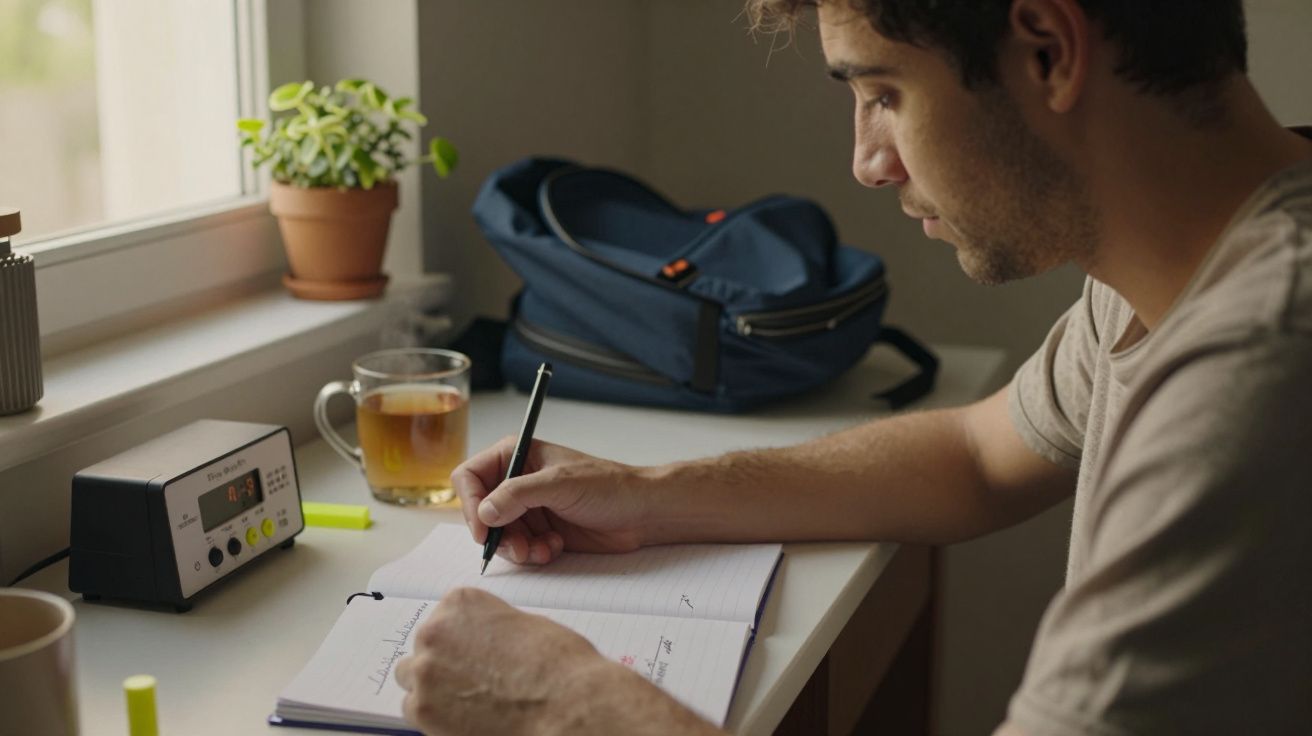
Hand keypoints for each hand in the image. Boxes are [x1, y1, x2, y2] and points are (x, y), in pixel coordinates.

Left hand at [394, 587, 607, 735]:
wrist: (565, 705)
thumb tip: (478, 649)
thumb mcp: (522, 625)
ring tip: (465, 700)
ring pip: (411, 678)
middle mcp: (435, 631)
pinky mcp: (423, 710)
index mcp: (460, 603)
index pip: (444, 617)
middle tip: (473, 679)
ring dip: (433, 686)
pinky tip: (463, 718)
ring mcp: (425, 671)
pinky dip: (434, 715)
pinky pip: (413, 710)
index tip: (476, 652)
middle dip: (444, 661)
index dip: (462, 639)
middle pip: (424, 646)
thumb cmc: (557, 664)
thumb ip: (488, 631)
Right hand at [451, 438, 649, 564]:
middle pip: (480, 512)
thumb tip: (484, 512)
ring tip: (541, 551)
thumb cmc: (609, 486)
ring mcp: (528, 508)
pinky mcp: (540, 530)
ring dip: (516, 548)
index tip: (483, 530)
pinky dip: (532, 554)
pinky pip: (518, 548)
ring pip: (499, 535)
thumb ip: (518, 495)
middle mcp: (517, 481)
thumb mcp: (559, 484)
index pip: (470, 477)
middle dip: (497, 534)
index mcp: (516, 455)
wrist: (642, 513)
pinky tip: (555, 549)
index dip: (470, 504)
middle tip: (519, 548)